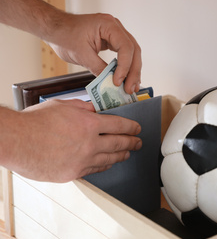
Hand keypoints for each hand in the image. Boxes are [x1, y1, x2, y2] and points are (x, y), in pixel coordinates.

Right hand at [5, 99, 141, 181]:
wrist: (16, 141)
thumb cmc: (35, 122)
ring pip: (110, 158)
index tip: (137, 128)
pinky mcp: (73, 173)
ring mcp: (82, 160)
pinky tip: (109, 163)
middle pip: (119, 143)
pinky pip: (95, 169)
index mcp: (89, 123)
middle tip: (138, 142)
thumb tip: (95, 109)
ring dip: (122, 155)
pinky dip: (105, 165)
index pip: (119, 125)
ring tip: (128, 153)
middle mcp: (90, 143)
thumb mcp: (63, 106)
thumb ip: (83, 108)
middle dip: (132, 142)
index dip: (131, 127)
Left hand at [49, 13, 141, 93]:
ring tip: (132, 87)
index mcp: (108, 25)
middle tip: (130, 89)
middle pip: (134, 51)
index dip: (124, 66)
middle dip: (133, 72)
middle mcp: (116, 27)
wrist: (55, 29)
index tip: (117, 81)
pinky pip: (125, 54)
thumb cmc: (64, 35)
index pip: (126, 47)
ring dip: (133, 71)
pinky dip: (127, 67)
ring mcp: (116, 33)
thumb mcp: (81, 55)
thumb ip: (99, 68)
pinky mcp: (113, 41)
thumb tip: (112, 83)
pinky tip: (128, 79)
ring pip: (133, 54)